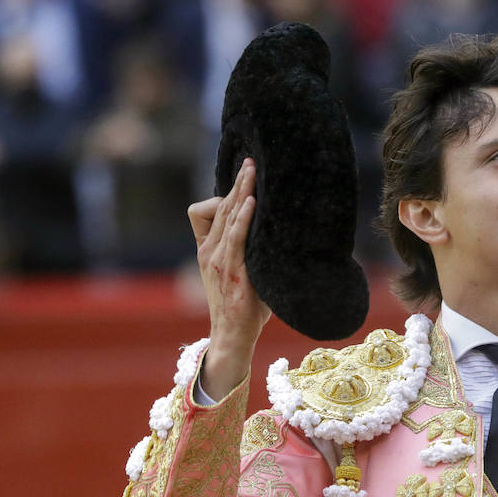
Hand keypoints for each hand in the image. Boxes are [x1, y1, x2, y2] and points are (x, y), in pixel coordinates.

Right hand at [190, 157, 270, 399]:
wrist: (233, 334)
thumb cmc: (246, 306)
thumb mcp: (248, 272)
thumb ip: (256, 252)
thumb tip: (288, 234)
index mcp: (209, 249)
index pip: (209, 210)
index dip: (224, 193)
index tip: (243, 178)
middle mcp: (210, 250)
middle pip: (221, 206)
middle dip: (237, 182)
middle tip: (251, 162)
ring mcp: (217, 259)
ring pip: (226, 216)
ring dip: (240, 191)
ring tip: (252, 172)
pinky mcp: (230, 270)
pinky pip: (235, 238)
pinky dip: (242, 218)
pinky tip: (252, 203)